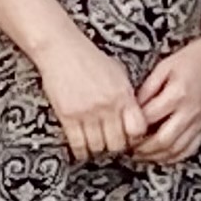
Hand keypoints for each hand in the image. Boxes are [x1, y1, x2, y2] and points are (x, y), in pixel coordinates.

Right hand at [36, 36, 150, 164]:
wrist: (62, 49)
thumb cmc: (90, 59)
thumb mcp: (118, 74)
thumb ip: (127, 97)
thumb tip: (134, 118)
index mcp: (123, 95)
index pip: (138, 129)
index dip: (135, 138)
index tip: (131, 138)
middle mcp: (107, 106)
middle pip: (118, 143)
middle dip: (116, 147)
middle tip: (112, 144)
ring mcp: (87, 112)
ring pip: (98, 147)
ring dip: (98, 149)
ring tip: (97, 144)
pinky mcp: (67, 116)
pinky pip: (77, 144)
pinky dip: (81, 150)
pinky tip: (82, 147)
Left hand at [131, 25, 200, 167]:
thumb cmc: (193, 59)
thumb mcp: (164, 67)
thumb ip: (147, 88)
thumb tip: (132, 107)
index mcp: (177, 94)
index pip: (148, 118)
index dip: (132, 128)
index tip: (122, 130)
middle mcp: (190, 111)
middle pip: (162, 140)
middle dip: (142, 149)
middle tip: (129, 149)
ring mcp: (200, 121)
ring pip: (176, 149)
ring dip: (156, 156)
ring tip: (141, 155)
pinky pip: (190, 149)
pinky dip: (174, 157)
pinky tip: (162, 156)